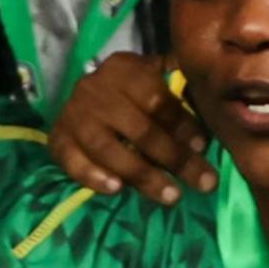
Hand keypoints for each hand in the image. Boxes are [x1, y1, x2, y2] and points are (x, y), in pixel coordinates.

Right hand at [54, 49, 211, 203]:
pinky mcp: (58, 141)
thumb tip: (210, 95)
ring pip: (109, 149)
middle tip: (203, 183)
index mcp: (123, 70)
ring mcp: (74, 117)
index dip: (182, 126)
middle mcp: (95, 90)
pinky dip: (94, 177)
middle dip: (174, 159)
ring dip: (142, 176)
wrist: (80, 97)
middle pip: (139, 129)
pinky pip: (73, 162)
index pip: (157, 100)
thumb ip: (177, 85)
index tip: (203, 147)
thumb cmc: (128, 92)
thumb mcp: (151, 75)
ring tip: (171, 196)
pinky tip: (116, 189)